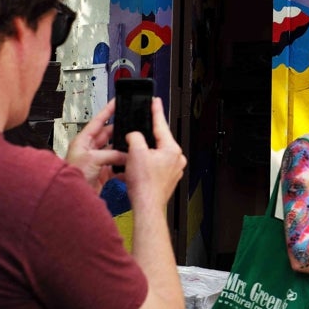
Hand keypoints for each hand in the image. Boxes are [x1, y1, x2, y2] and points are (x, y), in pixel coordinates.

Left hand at [65, 99, 124, 191]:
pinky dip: (121, 166)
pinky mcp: (101, 172)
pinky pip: (114, 165)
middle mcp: (89, 149)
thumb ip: (112, 154)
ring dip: (121, 151)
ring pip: (113, 151)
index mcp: (83, 140)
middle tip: (130, 128)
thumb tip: (126, 154)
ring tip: (132, 147)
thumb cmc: (73, 175)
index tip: (116, 102)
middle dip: (119, 132)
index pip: (98, 121)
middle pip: (107, 136)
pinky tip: (128, 165)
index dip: (108, 111)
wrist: (71, 196)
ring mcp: (95, 161)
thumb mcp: (93, 159)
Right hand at [124, 98, 186, 213]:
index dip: (156, 111)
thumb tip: (134, 136)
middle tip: (135, 137)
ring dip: (142, 156)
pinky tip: (135, 171)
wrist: (147, 206)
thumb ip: (135, 137)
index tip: (155, 102)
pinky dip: (144, 166)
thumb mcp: (135, 152)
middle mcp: (176, 159)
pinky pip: (154, 167)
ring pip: (155, 155)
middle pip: (158, 141)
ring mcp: (173, 170)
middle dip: (145, 140)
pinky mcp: (167, 179)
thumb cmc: (145, 184)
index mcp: (172, 149)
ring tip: (132, 161)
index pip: (162, 125)